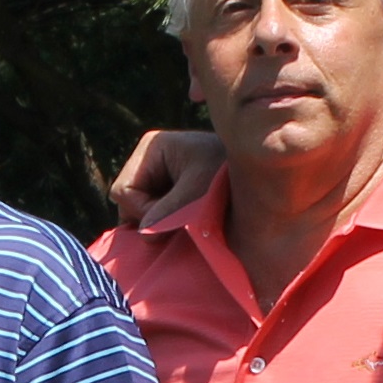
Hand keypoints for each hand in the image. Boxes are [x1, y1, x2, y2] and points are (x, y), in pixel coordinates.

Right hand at [109, 128, 223, 230]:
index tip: (173, 217)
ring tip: (187, 219)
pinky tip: (186, 219)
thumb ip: (167, 213)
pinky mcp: (168, 188)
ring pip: (138, 211)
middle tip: (182, 220)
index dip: (142, 211)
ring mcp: (158, 174)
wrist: (258, 174)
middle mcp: (150, 158)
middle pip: (127, 202)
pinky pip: (152, 213)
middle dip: (150, 218)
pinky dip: (165, 222)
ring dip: (159, 222)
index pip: (123, 191)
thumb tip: (142, 235)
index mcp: (151, 147)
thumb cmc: (227, 176)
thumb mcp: (196, 194)